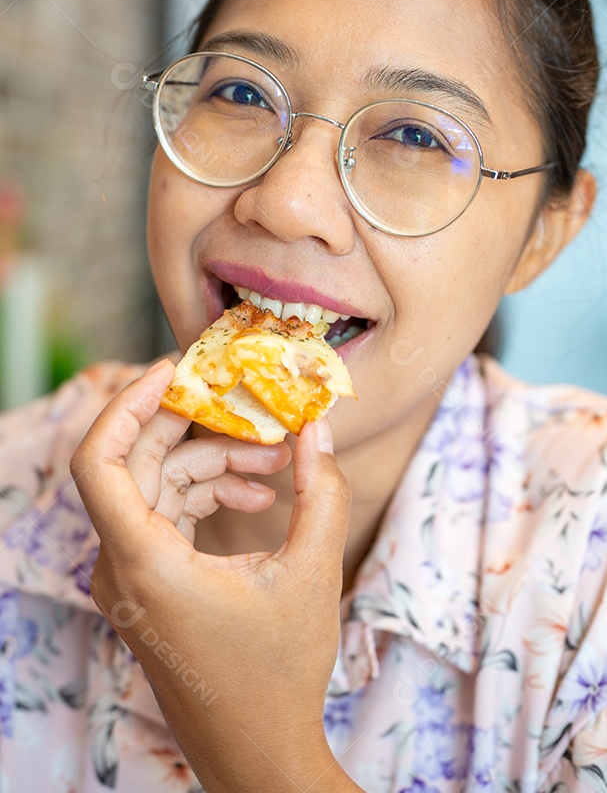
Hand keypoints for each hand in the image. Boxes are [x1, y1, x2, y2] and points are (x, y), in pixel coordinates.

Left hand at [70, 360, 358, 792]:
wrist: (256, 751)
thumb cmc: (279, 672)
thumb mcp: (312, 573)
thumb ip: (321, 491)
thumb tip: (319, 427)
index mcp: (144, 563)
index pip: (101, 460)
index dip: (129, 402)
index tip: (175, 370)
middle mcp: (120, 568)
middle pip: (136, 464)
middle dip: (193, 426)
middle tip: (245, 402)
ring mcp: (127, 581)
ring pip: (154, 488)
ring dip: (212, 463)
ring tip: (279, 464)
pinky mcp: (144, 588)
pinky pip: (162, 517)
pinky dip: (204, 495)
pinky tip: (260, 497)